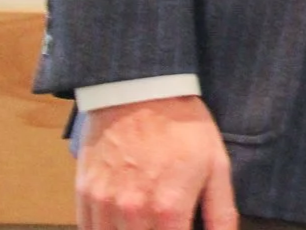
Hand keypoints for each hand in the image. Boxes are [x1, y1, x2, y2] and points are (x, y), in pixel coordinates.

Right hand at [75, 95, 235, 229]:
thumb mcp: (216, 164)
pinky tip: (121, 222)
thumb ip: (221, 211)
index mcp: (169, 207)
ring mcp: (105, 204)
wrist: (141, 90)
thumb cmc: (184, 127)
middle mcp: (133, 211)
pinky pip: (90, 229)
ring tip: (146, 222)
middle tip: (164, 225)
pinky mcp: (85, 194)